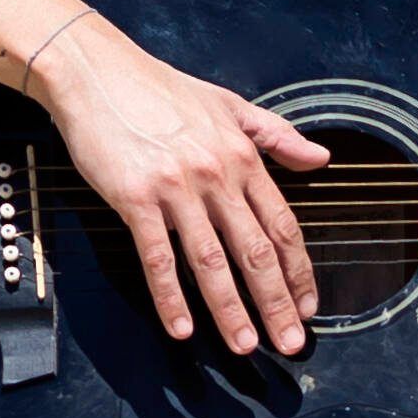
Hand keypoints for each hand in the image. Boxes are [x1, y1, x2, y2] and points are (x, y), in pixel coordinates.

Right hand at [32, 17, 326, 356]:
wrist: (96, 71)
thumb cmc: (159, 89)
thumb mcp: (229, 105)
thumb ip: (277, 136)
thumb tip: (322, 159)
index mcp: (243, 157)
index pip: (282, 226)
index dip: (298, 271)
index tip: (307, 306)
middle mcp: (216, 176)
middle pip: (255, 252)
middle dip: (276, 303)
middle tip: (290, 344)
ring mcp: (176, 189)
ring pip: (211, 261)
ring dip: (230, 310)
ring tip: (245, 347)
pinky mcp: (135, 198)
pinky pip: (158, 258)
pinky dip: (171, 297)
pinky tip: (182, 328)